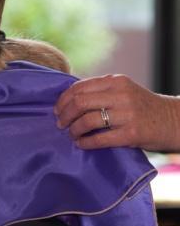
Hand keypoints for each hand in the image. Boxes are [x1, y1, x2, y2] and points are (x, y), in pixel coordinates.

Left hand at [54, 74, 179, 151]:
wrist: (172, 120)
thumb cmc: (141, 106)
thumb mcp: (123, 90)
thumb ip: (100, 91)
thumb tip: (67, 99)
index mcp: (115, 82)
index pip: (79, 87)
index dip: (63, 100)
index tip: (57, 110)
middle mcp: (121, 95)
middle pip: (79, 102)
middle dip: (65, 115)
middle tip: (60, 124)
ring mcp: (127, 114)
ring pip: (87, 120)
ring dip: (74, 130)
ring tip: (72, 134)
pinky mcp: (131, 133)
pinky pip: (100, 139)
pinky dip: (86, 142)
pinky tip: (81, 144)